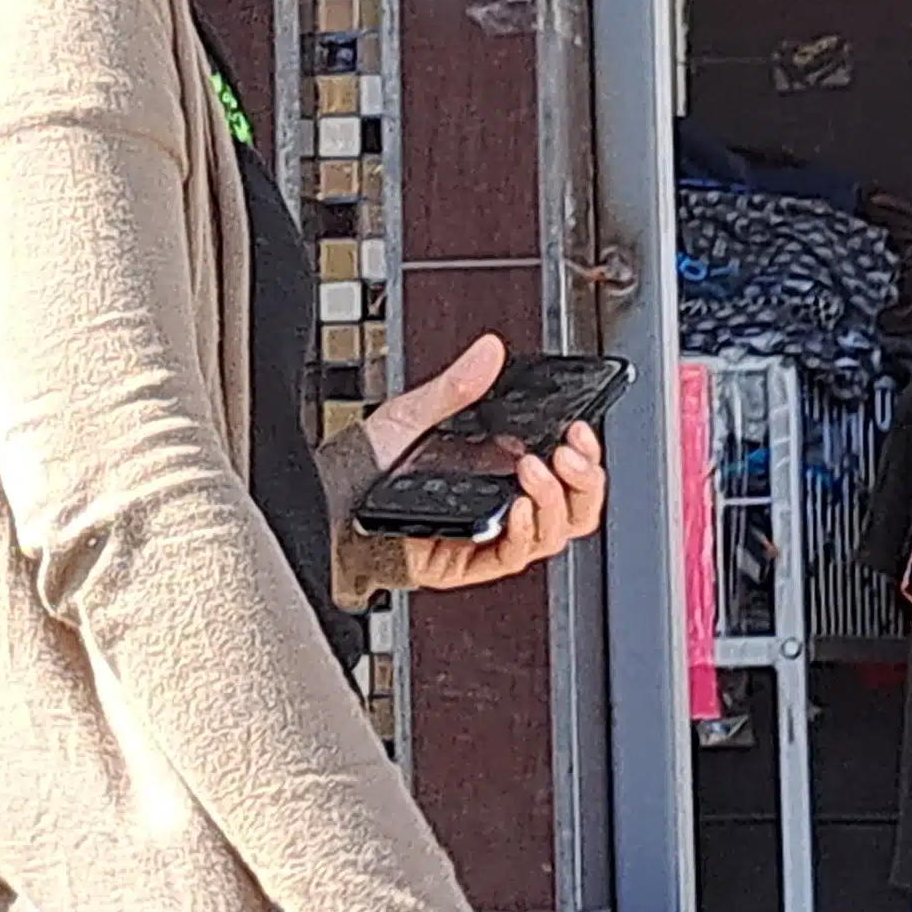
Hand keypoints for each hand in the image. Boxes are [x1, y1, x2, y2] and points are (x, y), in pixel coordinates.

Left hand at [372, 336, 608, 592]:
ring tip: (536, 470)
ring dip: (555, 501)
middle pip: (573, 506)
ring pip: (554, 533)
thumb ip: (455, 386)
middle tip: (571, 452)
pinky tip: (518, 509)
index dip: (584, 452)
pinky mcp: (468, 561)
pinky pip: (514, 556)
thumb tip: (488, 350)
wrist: (326, 505)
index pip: (564, 467)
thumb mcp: (412, 416)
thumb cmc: (364, 466)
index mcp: (496, 467)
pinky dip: (524, 533)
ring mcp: (487, 534)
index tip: (581, 428)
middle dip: (585, 479)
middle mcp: (499, 502)